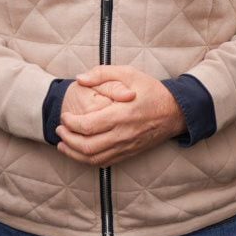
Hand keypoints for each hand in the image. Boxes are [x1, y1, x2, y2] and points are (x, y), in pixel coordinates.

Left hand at [57, 65, 182, 167]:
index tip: (64, 116)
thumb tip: (80, 78)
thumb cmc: (151, 90)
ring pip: (94, 159)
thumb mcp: (129, 73)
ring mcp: (126, 146)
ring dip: (74, 153)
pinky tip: (79, 152)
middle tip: (59, 130)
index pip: (88, 126)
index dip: (70, 124)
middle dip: (68, 139)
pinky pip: (104, 162)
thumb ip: (102, 74)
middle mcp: (122, 134)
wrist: (175, 112)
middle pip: (87, 146)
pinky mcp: (128, 153)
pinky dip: (88, 160)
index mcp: (121, 114)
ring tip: (63, 144)